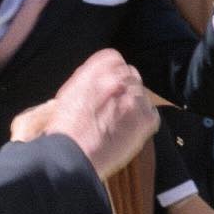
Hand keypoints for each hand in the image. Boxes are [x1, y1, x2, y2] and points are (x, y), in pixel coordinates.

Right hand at [12, 50, 155, 183]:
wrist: (69, 154)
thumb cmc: (62, 128)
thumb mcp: (68, 92)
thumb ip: (87, 81)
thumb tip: (96, 82)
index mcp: (99, 66)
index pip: (114, 59)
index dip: (109, 75)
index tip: (104, 88)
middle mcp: (120, 77)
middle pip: (130, 76)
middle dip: (122, 89)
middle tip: (110, 109)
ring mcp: (135, 97)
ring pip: (141, 95)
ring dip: (132, 106)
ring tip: (115, 124)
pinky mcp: (146, 119)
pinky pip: (151, 115)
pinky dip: (142, 123)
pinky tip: (126, 132)